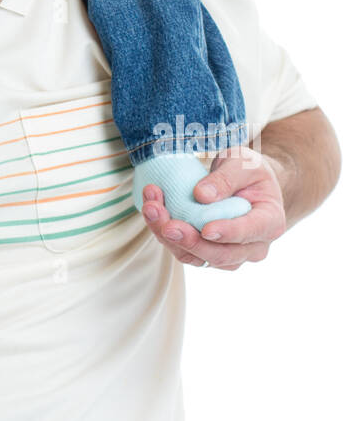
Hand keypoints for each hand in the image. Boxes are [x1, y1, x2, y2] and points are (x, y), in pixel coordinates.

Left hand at [139, 145, 286, 269]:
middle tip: (166, 223)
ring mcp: (229, 255)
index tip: (206, 229)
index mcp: (270, 222)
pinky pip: (182, 250)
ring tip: (151, 207)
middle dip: (190, 240)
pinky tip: (151, 208)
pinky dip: (163, 232)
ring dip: (169, 237)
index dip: (228, 233)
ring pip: (196, 257)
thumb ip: (227, 177)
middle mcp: (252, 247)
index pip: (249, 232)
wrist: (247, 184)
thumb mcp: (244, 163)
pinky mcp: (206, 253)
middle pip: (220, 254)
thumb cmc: (249, 172)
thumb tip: (202, 196)